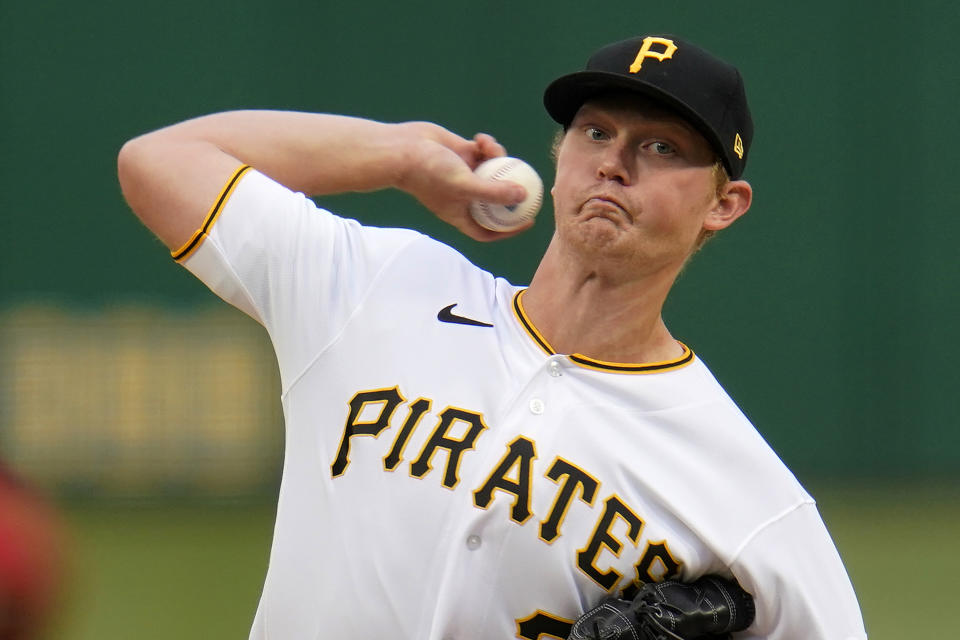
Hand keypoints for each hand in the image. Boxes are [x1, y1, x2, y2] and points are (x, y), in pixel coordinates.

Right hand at [394, 122, 532, 240]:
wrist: (402, 149)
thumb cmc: (428, 173)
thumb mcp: (464, 186)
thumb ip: (494, 193)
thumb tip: (523, 196)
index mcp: (461, 213)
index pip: (489, 230)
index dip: (510, 229)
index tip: (528, 220)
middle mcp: (463, 196)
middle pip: (495, 200)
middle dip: (513, 192)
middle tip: (531, 183)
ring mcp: (463, 174)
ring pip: (493, 171)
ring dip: (498, 159)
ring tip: (492, 148)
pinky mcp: (461, 153)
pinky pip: (483, 152)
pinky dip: (487, 145)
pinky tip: (482, 139)